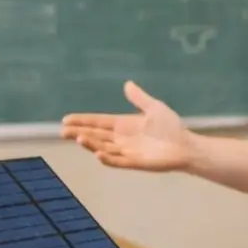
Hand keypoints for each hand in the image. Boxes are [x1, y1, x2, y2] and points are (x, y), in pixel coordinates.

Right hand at [60, 81, 193, 171]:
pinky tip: (97, 153)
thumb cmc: (171, 128)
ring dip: (90, 144)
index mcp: (124, 125)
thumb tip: (127, 84)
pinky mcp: (135, 163)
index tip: (66, 119)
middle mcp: (121, 139)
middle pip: (95, 136)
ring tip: (77, 138)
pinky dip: (107, 158)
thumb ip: (139, 98)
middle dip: (79, 133)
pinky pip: (117, 161)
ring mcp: (127, 152)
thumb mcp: (154, 108)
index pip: (98, 122)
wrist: (186, 145)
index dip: (82, 121)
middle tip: (62, 131)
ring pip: (103, 147)